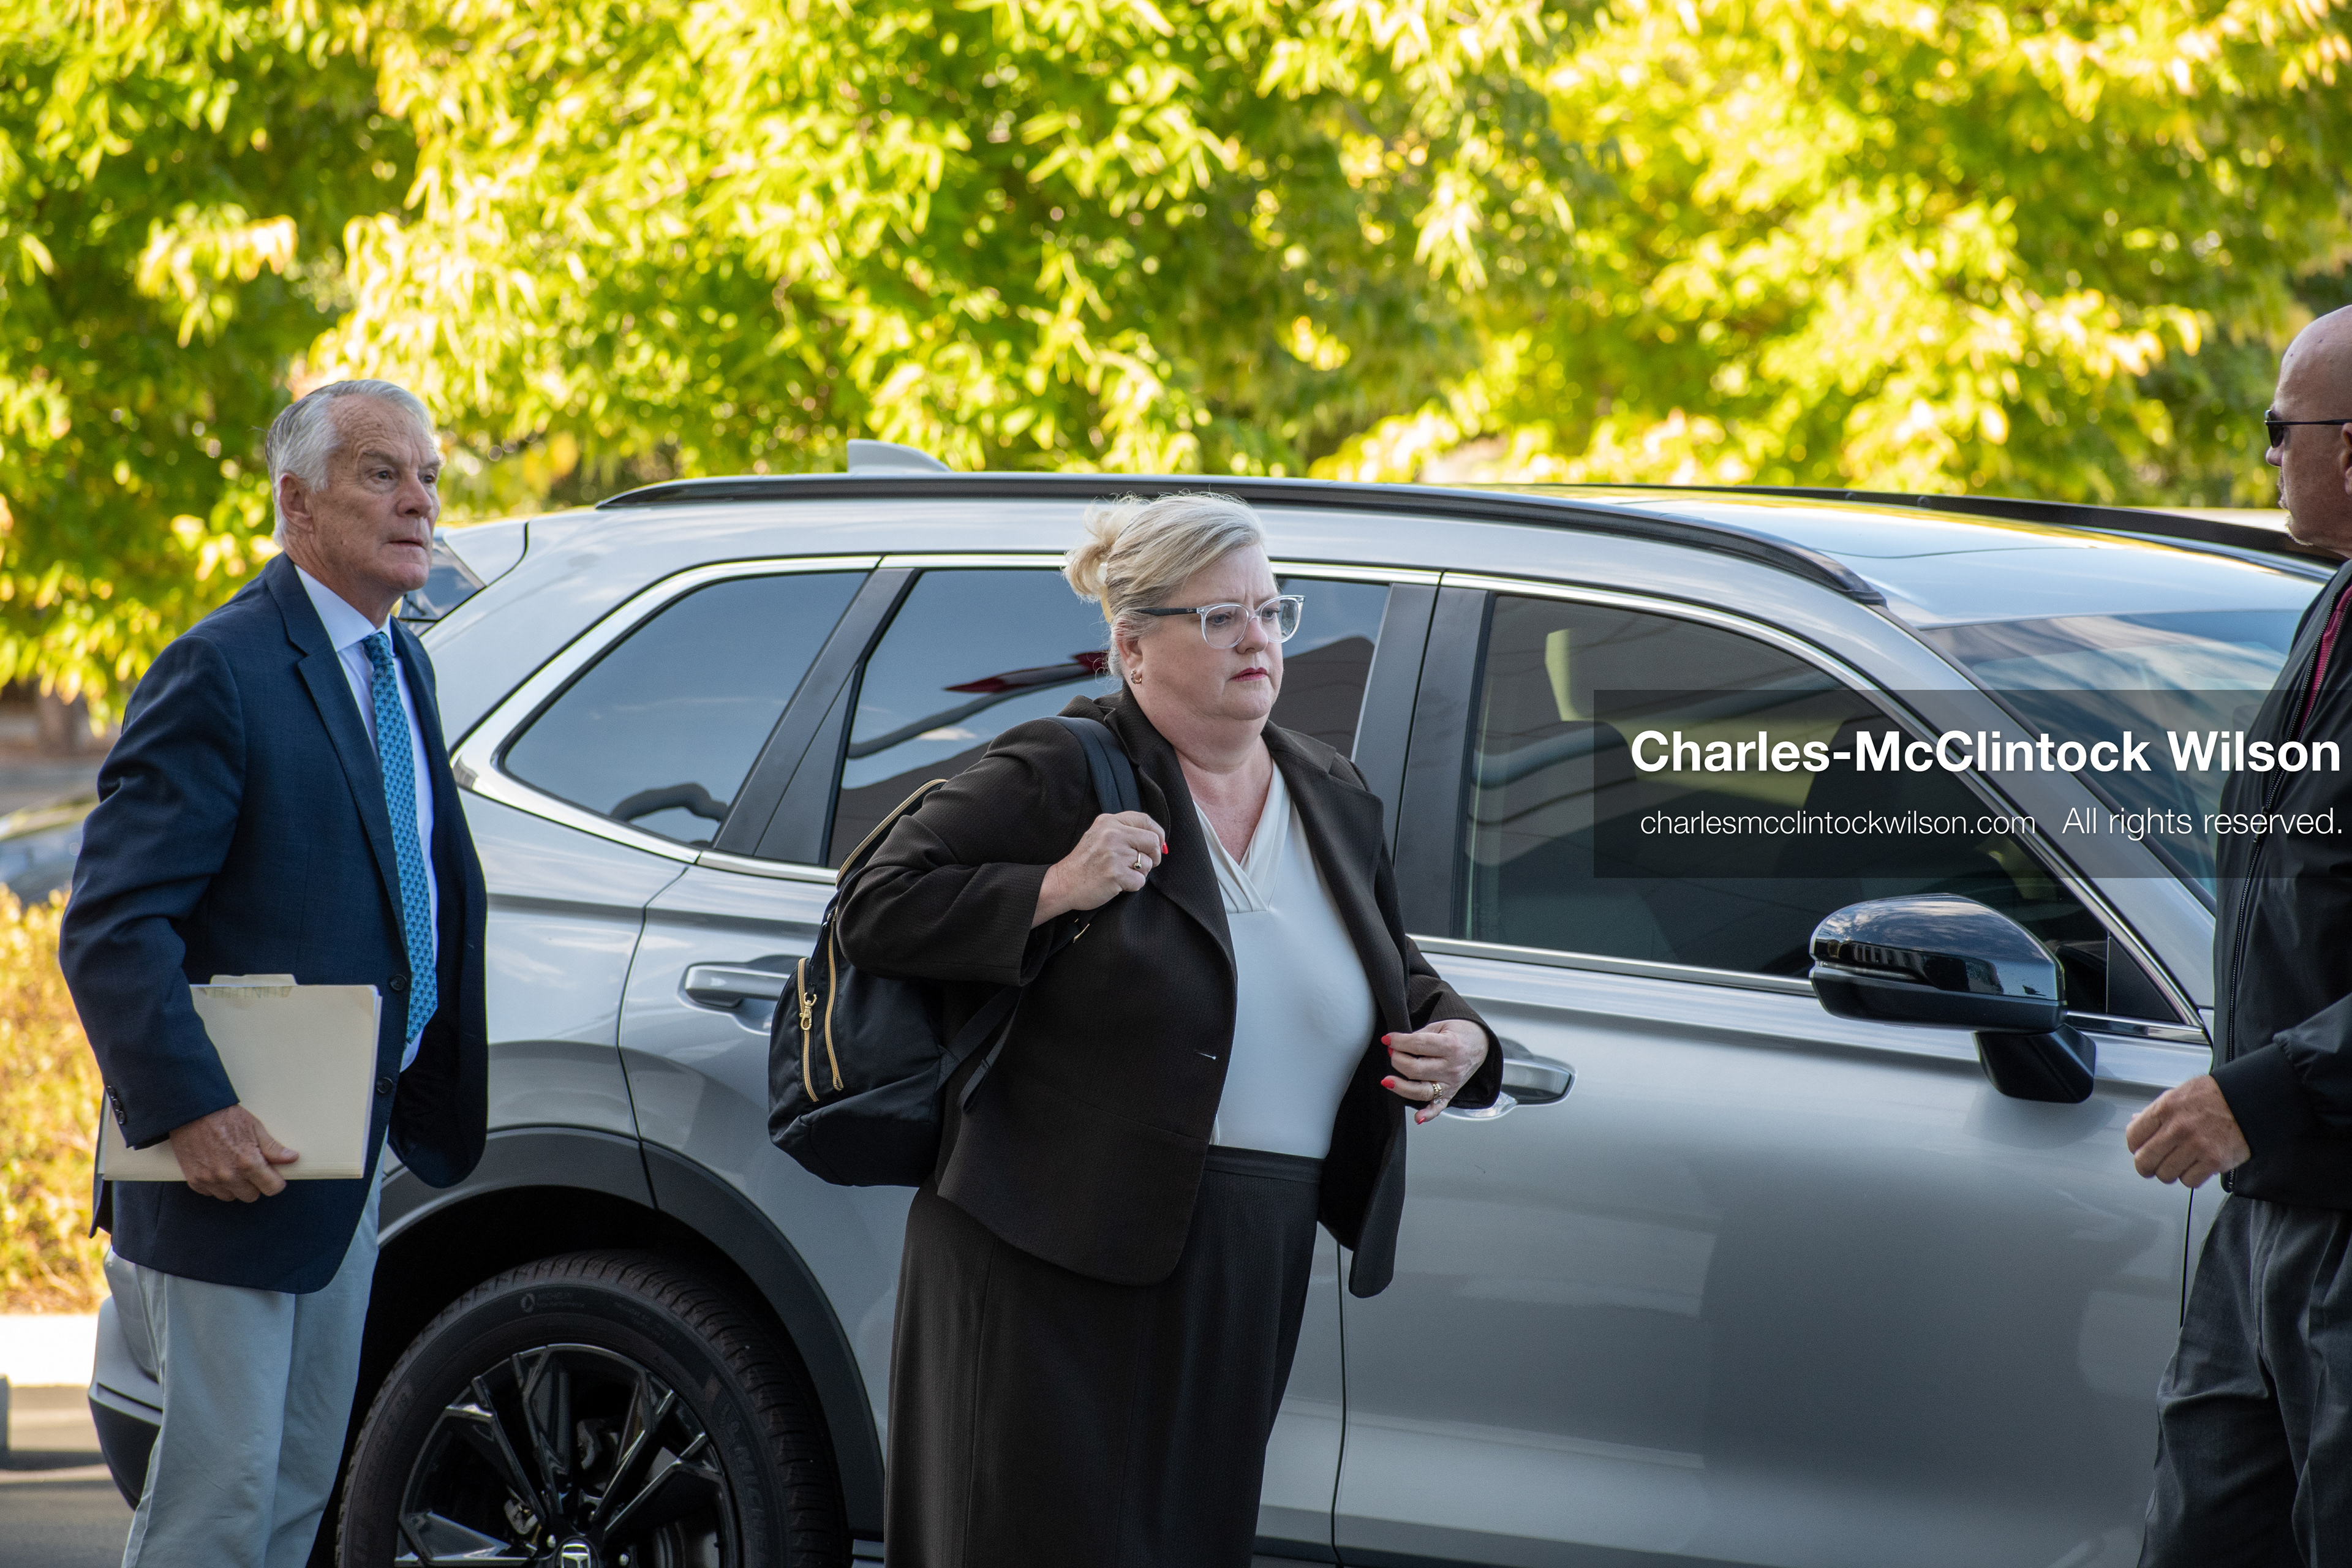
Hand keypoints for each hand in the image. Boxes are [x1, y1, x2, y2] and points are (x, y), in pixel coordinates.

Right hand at [166, 1104, 299, 1201]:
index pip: (271, 1188)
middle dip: (255, 1184)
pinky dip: (215, 1185)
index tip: (273, 1176)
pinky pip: (210, 1193)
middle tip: (251, 1169)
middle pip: (251, 1196)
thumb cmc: (226, 1117)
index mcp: (248, 1163)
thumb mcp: (255, 1128)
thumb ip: (273, 1148)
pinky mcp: (195, 1180)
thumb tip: (292, 1158)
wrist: (194, 1112)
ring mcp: (210, 1180)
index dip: (275, 1182)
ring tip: (233, 1167)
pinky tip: (216, 1169)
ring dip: (234, 1186)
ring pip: (231, 1196)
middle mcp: (229, 1176)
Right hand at [1032, 811, 1166, 926]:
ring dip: (1140, 873)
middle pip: (1152, 841)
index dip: (1157, 833)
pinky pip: (1140, 881)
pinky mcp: (1115, 874)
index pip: (1145, 820)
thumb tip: (1158, 840)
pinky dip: (1132, 886)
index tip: (1157, 845)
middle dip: (1154, 855)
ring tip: (1122, 874)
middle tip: (1145, 864)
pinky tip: (1118, 884)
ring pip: (1148, 863)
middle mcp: (1112, 834)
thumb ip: (1124, 832)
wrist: (1063, 883)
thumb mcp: (1099, 835)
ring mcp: (1113, 854)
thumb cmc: (1084, 862)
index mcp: (1109, 821)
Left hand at [1382, 1018, 1489, 1125]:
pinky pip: (1438, 1107)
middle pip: (1415, 1069)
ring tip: (1388, 1080)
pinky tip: (1417, 1117)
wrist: (1479, 1044)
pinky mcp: (1450, 1094)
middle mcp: (1451, 1067)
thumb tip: (1397, 1044)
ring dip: (1401, 1086)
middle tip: (1392, 1053)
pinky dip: (1427, 1114)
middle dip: (1397, 1060)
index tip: (1388, 1039)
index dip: (1398, 1041)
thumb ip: (1419, 1035)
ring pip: (1421, 1090)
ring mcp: (1451, 1083)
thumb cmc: (1459, 1034)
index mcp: (1450, 1045)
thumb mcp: (1440, 1026)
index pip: (1417, 1045)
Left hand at [2125, 1074, 2249, 1187]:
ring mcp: (2195, 1146)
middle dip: (2146, 1167)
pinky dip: (2191, 1178)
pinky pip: (2190, 1181)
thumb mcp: (2178, 1095)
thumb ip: (2155, 1112)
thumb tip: (2135, 1121)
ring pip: (2166, 1175)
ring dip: (2170, 1173)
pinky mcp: (2213, 1161)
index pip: (2133, 1137)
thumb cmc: (2213, 1097)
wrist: (2249, 1101)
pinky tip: (2195, 1166)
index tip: (2139, 1149)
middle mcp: (2178, 1128)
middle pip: (2144, 1162)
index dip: (2135, 1147)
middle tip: (2152, 1165)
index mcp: (2165, 1109)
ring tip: (2178, 1163)